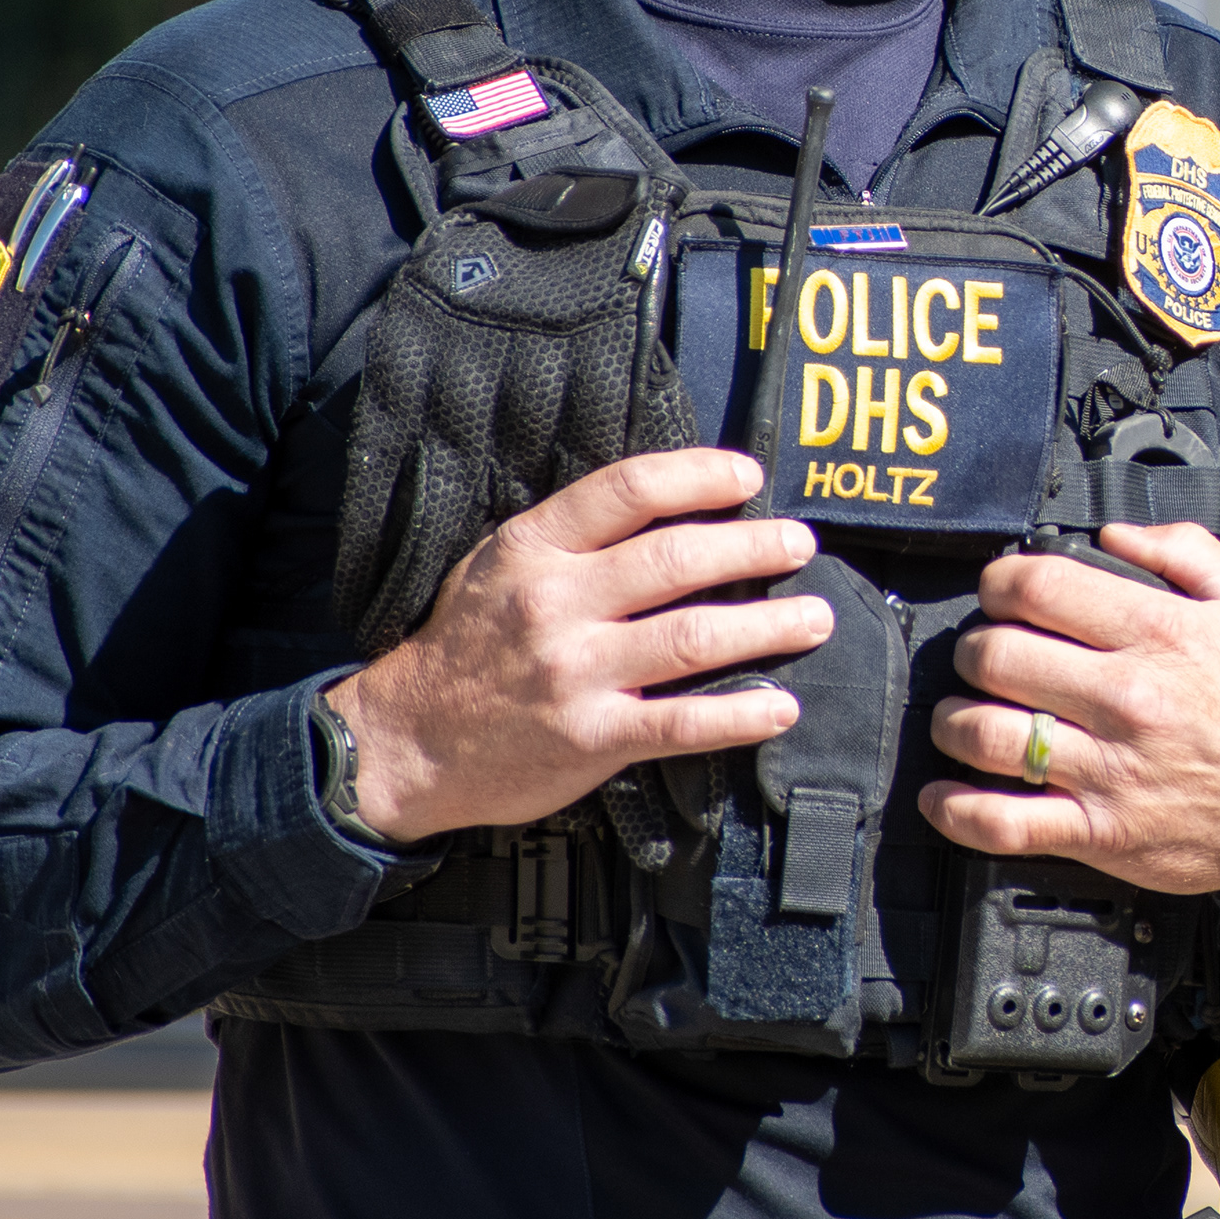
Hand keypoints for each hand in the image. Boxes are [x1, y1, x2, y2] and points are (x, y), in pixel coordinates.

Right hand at [325, 448, 823, 842]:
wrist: (405, 742)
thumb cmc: (465, 647)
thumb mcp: (496, 566)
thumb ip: (570, 536)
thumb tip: (668, 506)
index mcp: (533, 549)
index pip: (629, 491)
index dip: (700, 476)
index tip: (749, 478)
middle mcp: (556, 604)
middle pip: (678, 560)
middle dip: (754, 547)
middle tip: (799, 545)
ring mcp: (576, 673)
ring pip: (695, 637)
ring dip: (769, 625)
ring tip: (814, 617)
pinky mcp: (591, 737)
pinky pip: (682, 724)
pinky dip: (741, 715)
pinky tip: (781, 706)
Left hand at [922, 523, 1219, 899]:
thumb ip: (1187, 551)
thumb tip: (1115, 532)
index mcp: (1160, 633)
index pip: (1039, 588)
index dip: (999, 582)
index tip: (998, 592)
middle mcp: (1127, 698)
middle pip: (998, 656)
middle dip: (974, 648)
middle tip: (982, 653)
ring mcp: (1109, 769)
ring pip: (986, 735)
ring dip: (953, 720)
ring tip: (961, 715)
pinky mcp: (1100, 832)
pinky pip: (1002, 822)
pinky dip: (955, 810)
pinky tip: (942, 795)